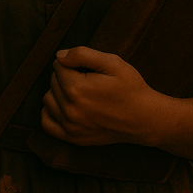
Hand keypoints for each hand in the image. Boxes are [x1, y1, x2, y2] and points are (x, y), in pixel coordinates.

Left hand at [41, 46, 167, 146]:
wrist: (145, 119)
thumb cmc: (131, 88)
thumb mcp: (113, 63)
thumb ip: (82, 54)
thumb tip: (59, 56)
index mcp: (77, 89)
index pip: (58, 65)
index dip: (73, 62)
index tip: (89, 68)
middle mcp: (70, 110)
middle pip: (52, 81)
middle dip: (66, 75)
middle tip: (88, 79)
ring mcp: (70, 126)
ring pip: (48, 99)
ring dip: (58, 92)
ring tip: (79, 92)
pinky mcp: (73, 138)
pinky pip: (46, 122)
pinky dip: (51, 111)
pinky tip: (65, 105)